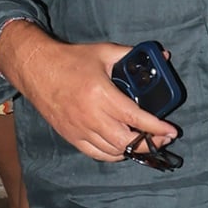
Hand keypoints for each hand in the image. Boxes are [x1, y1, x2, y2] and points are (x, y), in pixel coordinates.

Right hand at [6, 37, 179, 161]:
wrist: (36, 69)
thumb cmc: (71, 60)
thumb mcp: (104, 52)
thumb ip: (132, 55)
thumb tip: (163, 55)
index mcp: (101, 94)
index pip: (135, 118)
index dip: (156, 128)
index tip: (171, 131)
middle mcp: (91, 115)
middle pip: (126, 142)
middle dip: (149, 143)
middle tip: (162, 138)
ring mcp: (79, 129)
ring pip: (113, 151)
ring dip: (131, 149)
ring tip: (144, 141)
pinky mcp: (71, 136)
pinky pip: (96, 154)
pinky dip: (113, 154)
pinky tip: (122, 147)